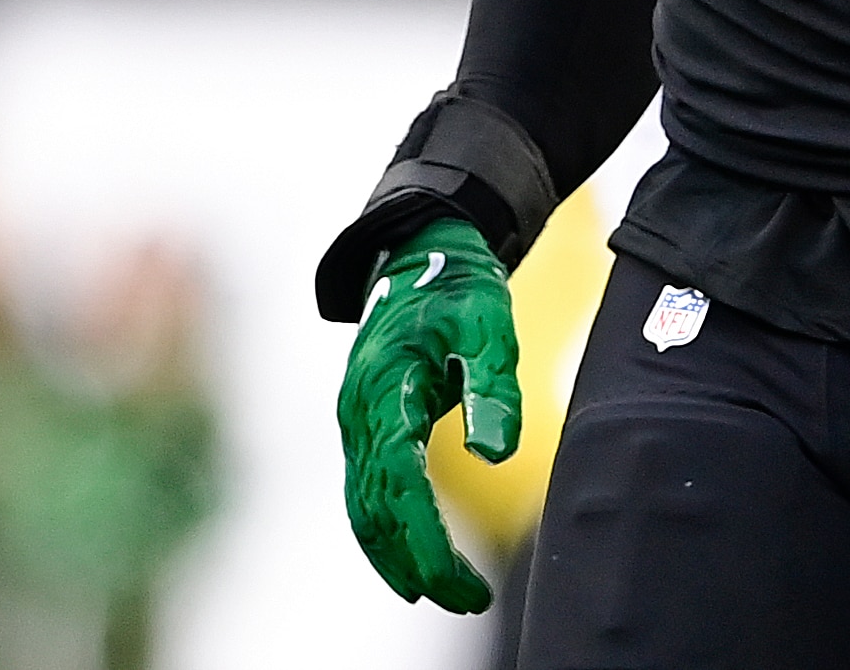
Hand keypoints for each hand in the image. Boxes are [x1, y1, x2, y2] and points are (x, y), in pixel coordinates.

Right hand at [337, 217, 519, 612]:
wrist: (423, 249)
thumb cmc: (459, 286)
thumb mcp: (487, 326)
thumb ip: (490, 387)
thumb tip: (494, 454)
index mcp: (384, 388)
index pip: (397, 485)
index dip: (424, 541)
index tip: (456, 583)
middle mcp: (357, 412)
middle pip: (376, 509)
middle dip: (417, 563)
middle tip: (468, 599)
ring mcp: (355, 420)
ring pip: (364, 508)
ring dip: (399, 556)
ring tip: (449, 593)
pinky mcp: (364, 425)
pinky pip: (366, 492)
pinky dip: (387, 532)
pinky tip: (418, 558)